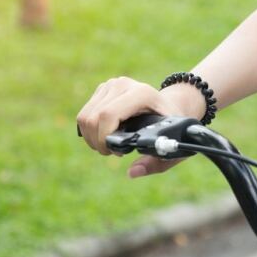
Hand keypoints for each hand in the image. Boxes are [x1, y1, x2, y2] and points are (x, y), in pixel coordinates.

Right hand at [76, 76, 204, 177]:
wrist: (170, 106)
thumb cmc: (172, 129)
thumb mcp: (172, 148)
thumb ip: (154, 162)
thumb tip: (132, 172)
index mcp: (142, 94)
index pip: (108, 115)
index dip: (104, 138)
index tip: (115, 153)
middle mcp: (124, 85)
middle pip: (92, 118)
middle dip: (97, 142)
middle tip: (112, 153)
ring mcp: (111, 85)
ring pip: (84, 117)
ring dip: (91, 138)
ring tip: (108, 145)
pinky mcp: (103, 89)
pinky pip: (84, 114)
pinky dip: (89, 131)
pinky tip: (104, 136)